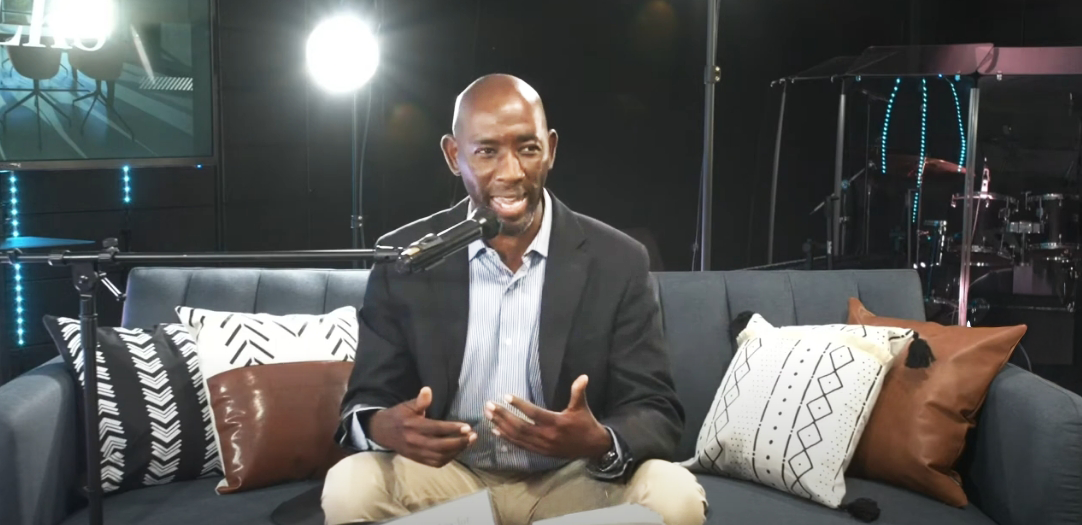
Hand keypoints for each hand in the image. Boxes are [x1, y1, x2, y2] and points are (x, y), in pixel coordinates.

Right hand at [368, 387, 476, 467]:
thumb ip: (420, 401)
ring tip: (469, 442)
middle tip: (473, 436)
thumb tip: (428, 390)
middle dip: (459, 442)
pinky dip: (449, 459)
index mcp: (413, 426)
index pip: (436, 429)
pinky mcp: (418, 460)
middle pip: (441, 446)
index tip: (468, 427)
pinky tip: (458, 451)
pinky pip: (436, 463)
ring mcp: (416, 453)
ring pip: (440, 457)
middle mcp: (415, 441)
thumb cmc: (398, 415)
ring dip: (456, 451)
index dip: (453, 428)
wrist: (382, 432)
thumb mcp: (407, 405)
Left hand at [484, 375, 611, 460]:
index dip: (520, 405)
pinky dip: (507, 438)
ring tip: (489, 415)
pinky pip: (520, 445)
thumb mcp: (582, 407)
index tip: (506, 396)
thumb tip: (583, 376)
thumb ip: (578, 392)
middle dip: (503, 416)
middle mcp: (547, 436)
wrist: (592, 447)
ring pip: (517, 436)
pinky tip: (496, 431)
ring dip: (501, 425)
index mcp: (557, 423)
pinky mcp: (540, 452)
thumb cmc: (586, 424)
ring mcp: (542, 446)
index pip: (534, 414)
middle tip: (489, 406)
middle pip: (520, 426)